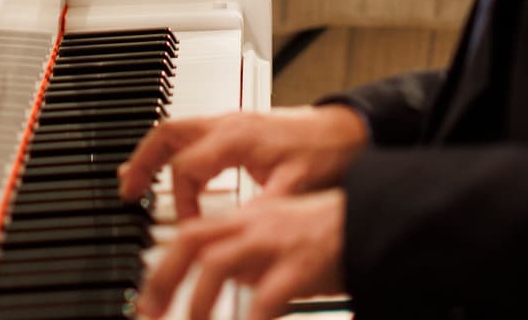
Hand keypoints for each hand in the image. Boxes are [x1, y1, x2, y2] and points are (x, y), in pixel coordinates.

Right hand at [118, 106, 368, 222]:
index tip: (188, 228)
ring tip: (137, 181)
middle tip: (126, 190)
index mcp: (235, 139)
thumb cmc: (325, 153)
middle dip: (142, 161)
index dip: (181, 203)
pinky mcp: (237, 127)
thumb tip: (237, 232)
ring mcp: (230, 122)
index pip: (186, 169)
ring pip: (176, 129)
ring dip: (153, 154)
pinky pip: (192, 135)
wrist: (347, 130)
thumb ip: (261, 208)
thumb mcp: (294, 187)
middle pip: (166, 134)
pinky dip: (175, 153)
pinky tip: (176, 174)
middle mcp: (227, 124)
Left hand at [138, 189, 345, 319]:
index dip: (162, 266)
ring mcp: (277, 242)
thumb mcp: (282, 238)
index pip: (190, 235)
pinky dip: (250, 318)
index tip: (149, 299)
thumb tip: (231, 284)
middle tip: (149, 314)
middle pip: (191, 241)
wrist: (378, 219)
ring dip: (199, 301)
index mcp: (247, 219)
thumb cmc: (332, 233)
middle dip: (162, 279)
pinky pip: (265, 296)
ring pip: (217, 263)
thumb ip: (252, 257)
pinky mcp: (301, 264)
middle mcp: (255, 225)